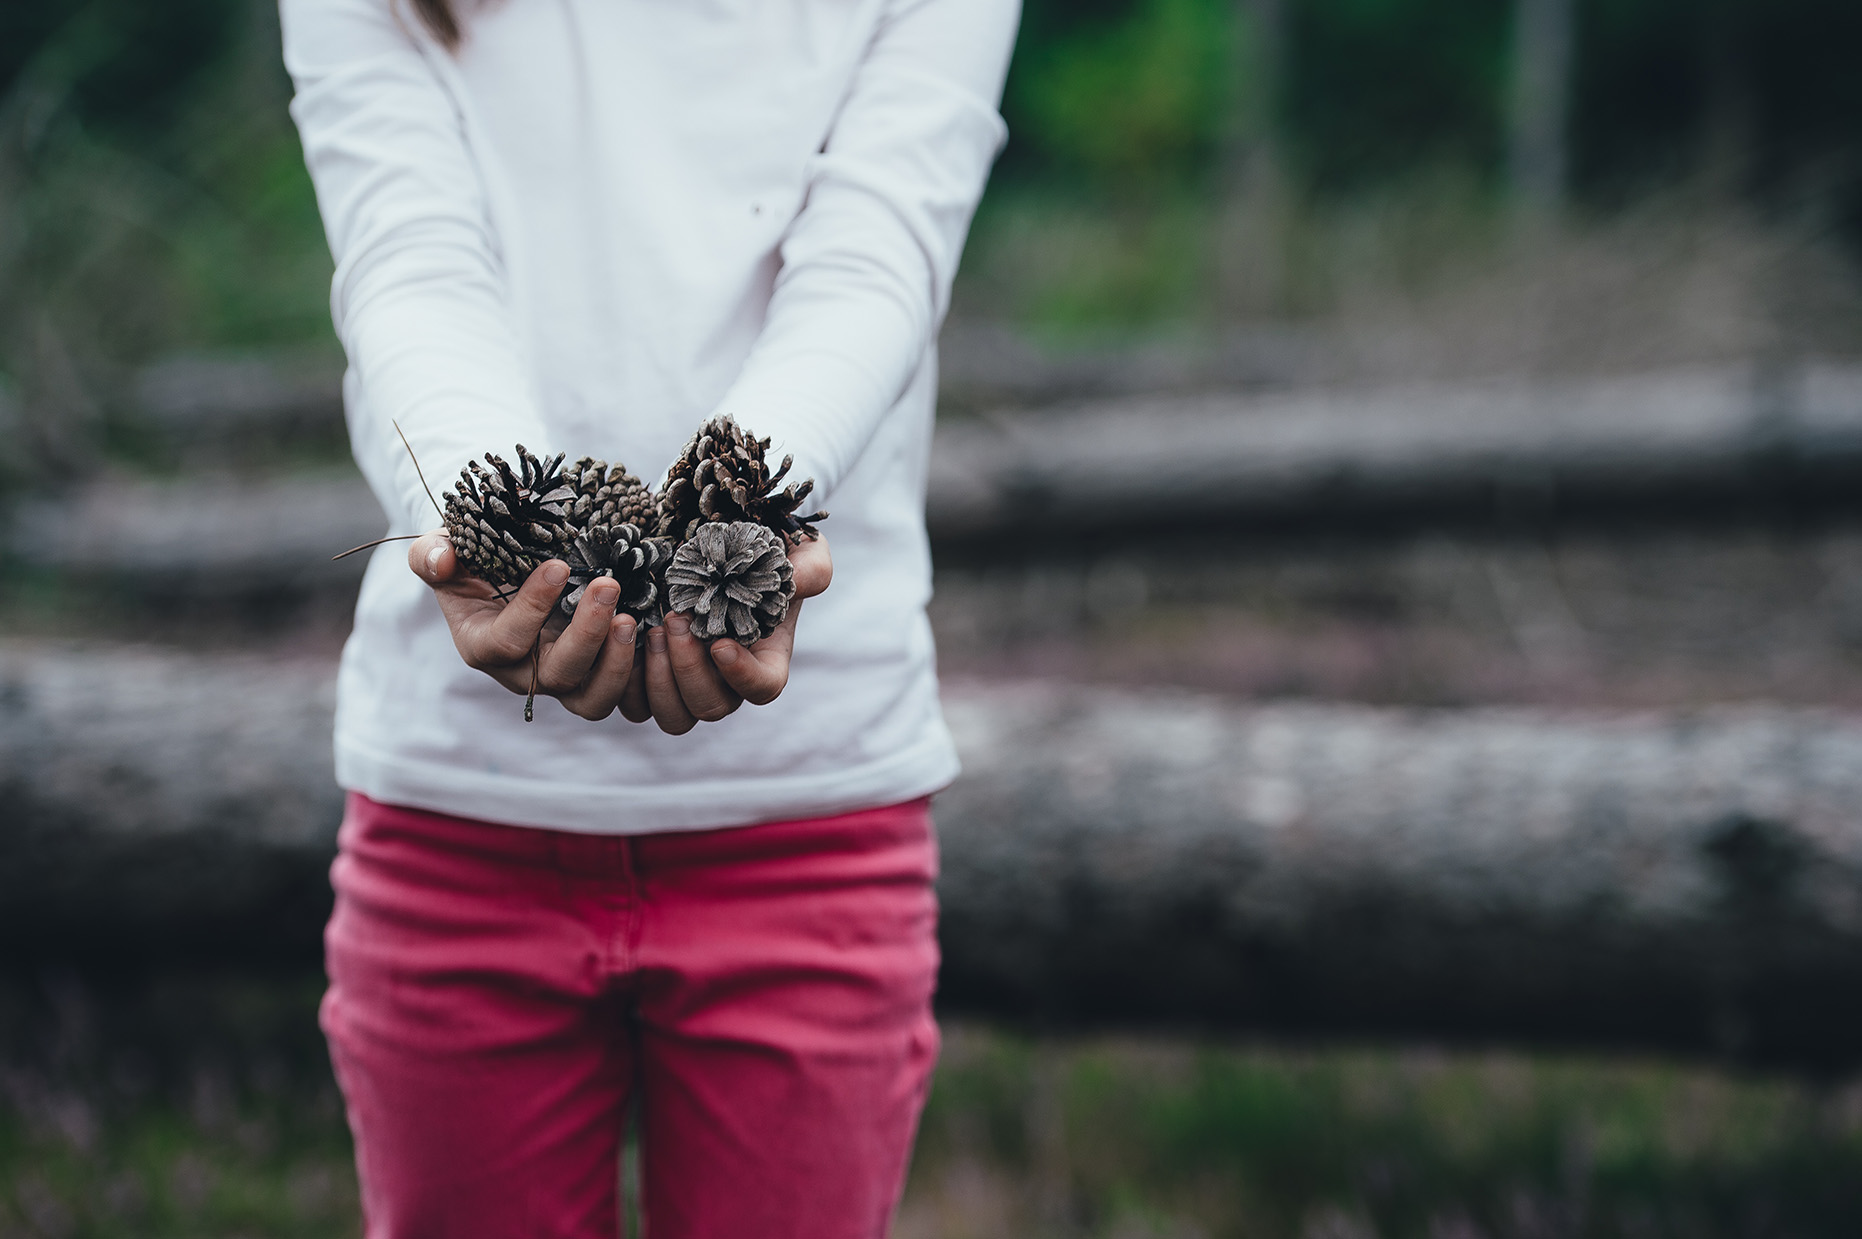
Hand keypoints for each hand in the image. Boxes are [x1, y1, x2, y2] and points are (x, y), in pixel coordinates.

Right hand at [406, 531, 641, 720]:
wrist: (503, 572)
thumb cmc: (471, 560)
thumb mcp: (442, 549)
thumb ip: (432, 554)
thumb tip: (441, 560)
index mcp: (482, 645)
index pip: (506, 641)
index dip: (532, 608)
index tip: (558, 565)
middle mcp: (522, 673)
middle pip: (556, 675)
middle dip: (585, 633)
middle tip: (607, 585)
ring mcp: (561, 680)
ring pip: (592, 699)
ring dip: (615, 663)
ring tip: (630, 617)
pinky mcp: (592, 678)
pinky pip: (619, 695)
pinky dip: (638, 672)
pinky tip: (654, 632)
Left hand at [641, 533, 832, 734]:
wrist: (712, 554)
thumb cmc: (761, 556)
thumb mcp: (797, 553)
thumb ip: (810, 568)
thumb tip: (800, 582)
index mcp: (765, 660)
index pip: (762, 688)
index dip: (742, 676)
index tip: (720, 644)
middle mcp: (726, 683)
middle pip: (711, 708)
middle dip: (689, 669)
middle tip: (674, 620)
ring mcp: (687, 687)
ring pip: (674, 716)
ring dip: (660, 678)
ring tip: (652, 628)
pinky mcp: (650, 682)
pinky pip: (636, 704)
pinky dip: (627, 679)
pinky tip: (626, 636)